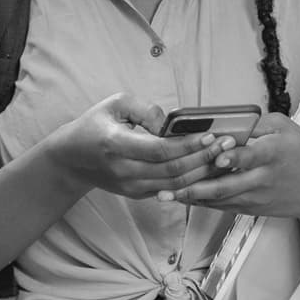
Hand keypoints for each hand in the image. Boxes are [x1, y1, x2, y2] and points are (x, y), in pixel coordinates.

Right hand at [50, 92, 233, 199]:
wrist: (72, 159)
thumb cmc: (94, 125)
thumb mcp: (115, 104)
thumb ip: (145, 109)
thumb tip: (170, 124)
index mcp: (116, 145)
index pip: (159, 150)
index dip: (187, 145)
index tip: (209, 136)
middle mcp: (124, 171)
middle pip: (172, 171)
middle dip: (203, 158)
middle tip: (227, 145)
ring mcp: (131, 187)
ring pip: (175, 186)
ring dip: (203, 173)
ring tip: (224, 158)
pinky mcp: (138, 194)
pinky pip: (170, 191)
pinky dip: (192, 182)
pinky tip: (209, 170)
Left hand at [157, 113, 299, 221]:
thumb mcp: (286, 128)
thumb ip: (256, 124)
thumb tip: (225, 122)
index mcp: (274, 152)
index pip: (251, 156)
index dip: (233, 157)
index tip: (217, 157)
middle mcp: (263, 177)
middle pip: (227, 184)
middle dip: (196, 186)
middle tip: (170, 184)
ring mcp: (256, 196)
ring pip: (220, 198)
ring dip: (192, 197)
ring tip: (166, 194)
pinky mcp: (252, 207)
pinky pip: (223, 205)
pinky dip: (201, 202)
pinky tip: (181, 198)